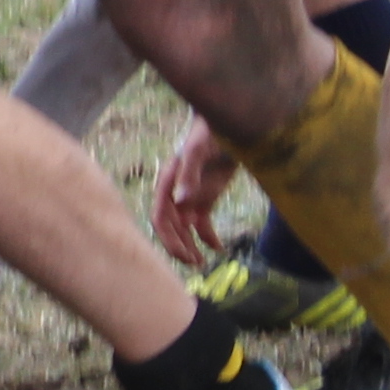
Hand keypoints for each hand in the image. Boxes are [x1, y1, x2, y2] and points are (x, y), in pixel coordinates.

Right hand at [148, 119, 239, 265]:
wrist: (229, 124)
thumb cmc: (210, 132)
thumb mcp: (200, 149)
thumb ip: (189, 175)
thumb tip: (181, 201)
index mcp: (168, 182)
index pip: (160, 216)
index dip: (168, 237)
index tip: (183, 254)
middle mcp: (175, 193)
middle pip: (171, 227)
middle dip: (179, 247)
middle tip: (195, 264)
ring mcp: (190, 197)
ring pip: (185, 229)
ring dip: (191, 246)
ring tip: (203, 263)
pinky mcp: (205, 199)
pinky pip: (203, 224)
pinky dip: (209, 237)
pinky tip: (219, 249)